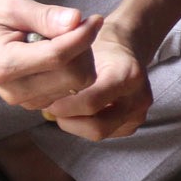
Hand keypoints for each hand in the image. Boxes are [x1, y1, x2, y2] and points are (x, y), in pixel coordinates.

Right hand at [0, 0, 102, 108]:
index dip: (83, 36)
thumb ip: (45, 15)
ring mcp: (23, 101)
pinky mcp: (32, 103)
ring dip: (80, 59)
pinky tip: (57, 53)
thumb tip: (76, 20)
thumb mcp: (11, 5)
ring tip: (61, 38)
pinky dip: (72, 70)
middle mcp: (14, 90)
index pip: (60, 57)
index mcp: (5, 64)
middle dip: (84, 49)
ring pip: (76, 85)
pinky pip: (68, 90)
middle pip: (75, 76)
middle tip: (76, 26)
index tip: (94, 18)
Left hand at [43, 23, 154, 140]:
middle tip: (54, 107)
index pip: (91, 102)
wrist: (123, 47)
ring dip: (76, 124)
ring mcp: (139, 113)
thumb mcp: (80, 50)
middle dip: (70, 120)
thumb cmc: (97, 46)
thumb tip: (41, 98)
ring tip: (64, 108)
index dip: (64, 106)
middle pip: (97, 127)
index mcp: (128, 75)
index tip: (48, 98)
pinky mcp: (134, 123)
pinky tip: (78, 110)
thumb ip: (64, 70)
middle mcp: (139, 97)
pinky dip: (86, 125)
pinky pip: (105, 134)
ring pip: (100, 133)